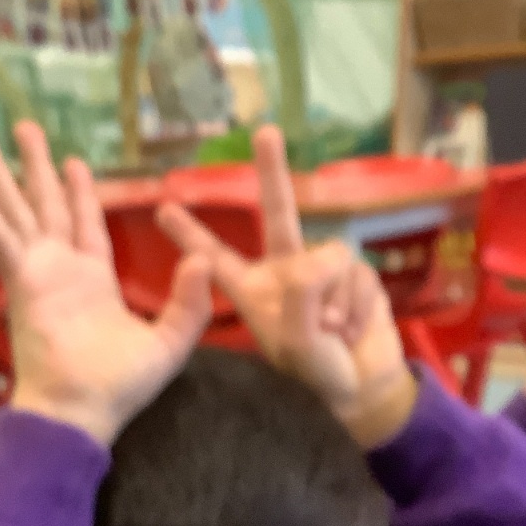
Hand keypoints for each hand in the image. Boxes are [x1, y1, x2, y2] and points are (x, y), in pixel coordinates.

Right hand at [0, 121, 211, 445]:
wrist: (80, 411)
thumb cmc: (120, 386)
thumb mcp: (170, 342)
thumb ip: (188, 302)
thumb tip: (204, 260)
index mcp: (93, 279)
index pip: (85, 223)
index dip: (78, 192)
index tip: (70, 161)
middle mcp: (60, 268)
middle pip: (43, 204)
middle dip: (31, 166)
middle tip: (19, 127)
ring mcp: (36, 271)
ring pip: (13, 208)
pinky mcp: (19, 279)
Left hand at [156, 125, 417, 448]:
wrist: (362, 393)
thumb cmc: (316, 376)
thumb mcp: (296, 341)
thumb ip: (302, 294)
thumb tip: (318, 258)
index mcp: (254, 292)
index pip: (216, 257)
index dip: (191, 234)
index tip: (163, 206)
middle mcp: (286, 274)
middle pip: (277, 213)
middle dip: (272, 171)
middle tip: (265, 131)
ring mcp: (323, 273)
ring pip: (331, 256)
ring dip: (336, 299)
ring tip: (333, 333)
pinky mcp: (356, 276)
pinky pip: (357, 274)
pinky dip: (359, 305)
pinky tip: (355, 330)